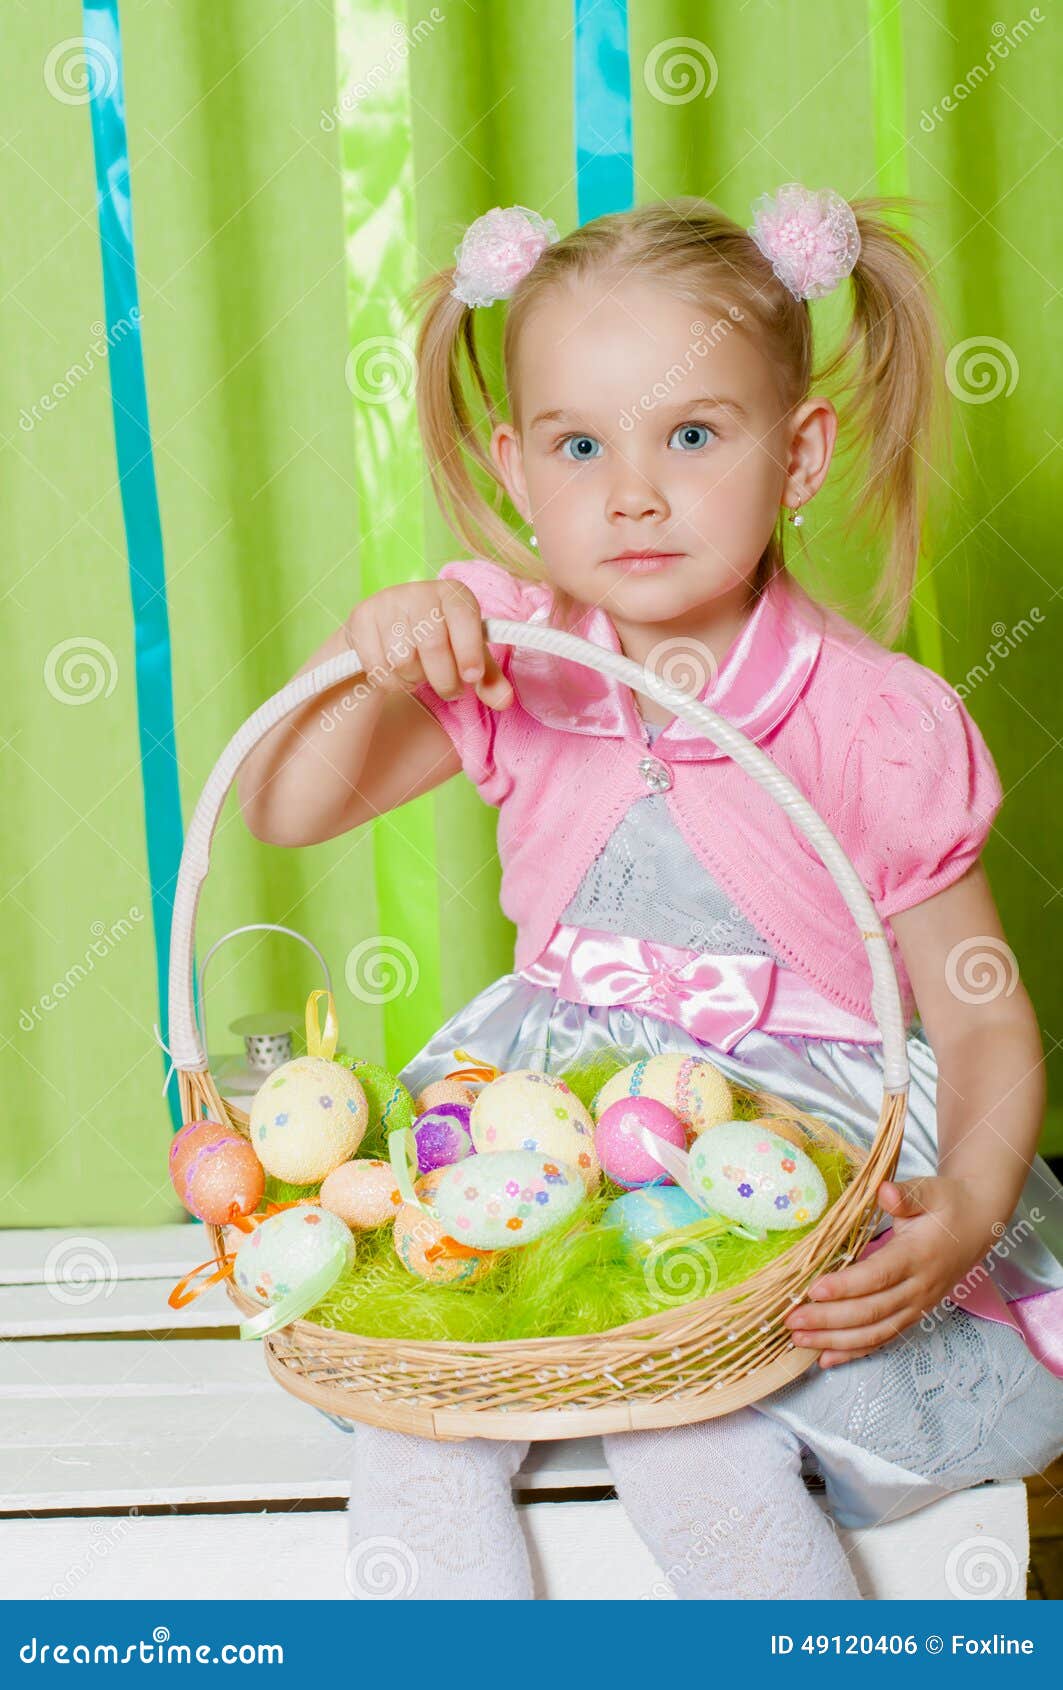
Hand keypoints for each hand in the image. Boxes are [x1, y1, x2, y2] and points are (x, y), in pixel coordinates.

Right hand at [344, 580, 513, 709]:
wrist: (388, 629)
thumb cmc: (440, 642)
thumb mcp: (467, 657)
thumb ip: (489, 680)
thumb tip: (505, 701)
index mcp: (453, 594)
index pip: (463, 617)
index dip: (469, 650)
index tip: (471, 677)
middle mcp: (419, 592)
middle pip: (433, 645)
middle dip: (444, 679)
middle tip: (450, 690)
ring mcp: (387, 603)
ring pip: (403, 659)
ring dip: (414, 680)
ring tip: (420, 674)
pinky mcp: (361, 618)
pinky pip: (378, 666)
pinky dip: (391, 682)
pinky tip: (398, 673)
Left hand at [783, 1175, 996, 1368]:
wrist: (977, 1225)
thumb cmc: (947, 1205)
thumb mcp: (930, 1192)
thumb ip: (906, 1195)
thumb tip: (884, 1192)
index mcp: (918, 1256)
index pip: (878, 1276)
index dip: (845, 1286)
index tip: (812, 1290)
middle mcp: (919, 1288)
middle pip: (871, 1312)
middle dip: (829, 1319)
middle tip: (792, 1319)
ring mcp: (917, 1307)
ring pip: (874, 1333)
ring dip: (835, 1341)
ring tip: (799, 1340)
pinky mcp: (913, 1315)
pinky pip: (882, 1339)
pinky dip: (853, 1352)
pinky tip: (825, 1359)